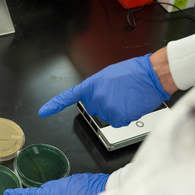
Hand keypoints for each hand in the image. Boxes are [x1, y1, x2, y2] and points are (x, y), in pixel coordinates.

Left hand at [39, 54, 170, 126]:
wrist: (151, 74)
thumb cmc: (133, 72)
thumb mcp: (108, 76)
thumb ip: (97, 88)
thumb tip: (96, 97)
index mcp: (91, 85)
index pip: (68, 96)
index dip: (54, 105)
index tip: (43, 112)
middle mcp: (95, 97)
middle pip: (94, 110)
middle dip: (104, 105)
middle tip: (118, 94)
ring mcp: (106, 107)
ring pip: (108, 117)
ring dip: (117, 111)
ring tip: (127, 97)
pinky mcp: (118, 116)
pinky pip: (119, 122)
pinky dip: (126, 116)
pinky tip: (131, 104)